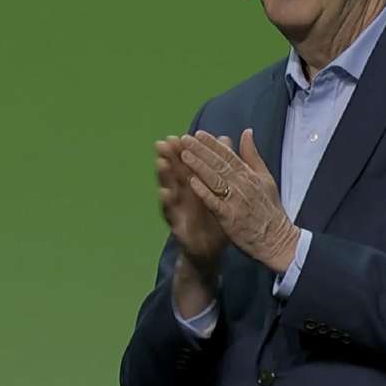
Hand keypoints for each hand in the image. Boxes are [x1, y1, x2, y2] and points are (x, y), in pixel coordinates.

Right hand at [155, 134, 228, 274]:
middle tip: (162, 143)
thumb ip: (221, 165)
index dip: (182, 151)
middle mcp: (183, 195)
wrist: (212, 249)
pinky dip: (167, 203)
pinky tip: (166, 193)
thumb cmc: (215, 217)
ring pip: (170, 189)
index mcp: (194, 185)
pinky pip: (171, 213)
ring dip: (164, 177)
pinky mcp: (177, 225)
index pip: (187, 164)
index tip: (177, 136)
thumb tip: (224, 138)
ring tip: (161, 162)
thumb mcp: (220, 192)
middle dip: (168, 158)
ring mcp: (179, 209)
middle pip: (175, 173)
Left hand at [179, 128, 299, 273]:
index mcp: (249, 175)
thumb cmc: (270, 209)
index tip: (198, 134)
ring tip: (184, 155)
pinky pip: (215, 202)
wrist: (277, 239)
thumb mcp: (266, 178)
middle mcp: (242, 184)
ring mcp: (236, 201)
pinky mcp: (230, 217)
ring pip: (215, 179)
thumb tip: (247, 132)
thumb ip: (253, 156)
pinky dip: (204, 191)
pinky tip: (192, 182)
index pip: (228, 155)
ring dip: (199, 166)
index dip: (213, 144)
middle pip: (219, 164)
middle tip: (185, 139)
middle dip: (201, 150)